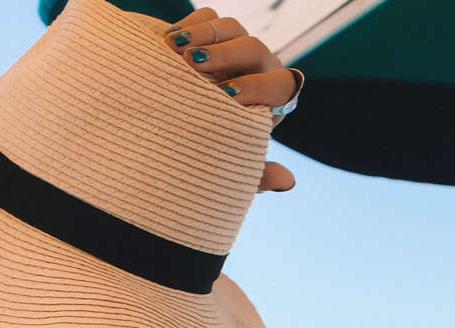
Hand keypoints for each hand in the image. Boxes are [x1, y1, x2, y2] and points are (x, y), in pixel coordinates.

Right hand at [166, 8, 301, 191]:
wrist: (173, 127)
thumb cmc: (206, 150)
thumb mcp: (229, 163)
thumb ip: (256, 175)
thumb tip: (287, 182)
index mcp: (271, 98)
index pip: (279, 85)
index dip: (257, 88)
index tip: (227, 97)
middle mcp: (257, 67)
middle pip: (253, 49)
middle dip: (224, 55)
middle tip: (194, 65)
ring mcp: (232, 45)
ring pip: (230, 27)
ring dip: (203, 36)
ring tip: (174, 50)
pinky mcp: (209, 32)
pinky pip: (207, 17)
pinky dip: (188, 26)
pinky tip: (167, 43)